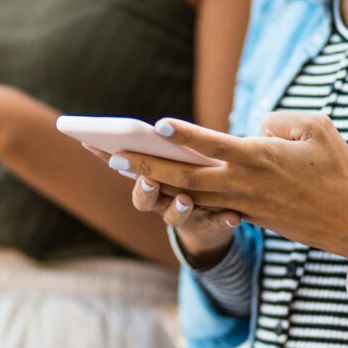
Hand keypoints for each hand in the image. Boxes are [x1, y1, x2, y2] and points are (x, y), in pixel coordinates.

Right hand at [83, 143, 239, 267]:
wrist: (211, 224)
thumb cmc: (188, 180)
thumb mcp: (174, 163)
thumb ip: (160, 148)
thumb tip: (155, 123)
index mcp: (151, 182)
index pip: (127, 171)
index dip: (114, 164)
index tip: (115, 156)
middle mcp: (163, 202)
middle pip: (147, 199)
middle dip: (146, 190)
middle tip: (149, 180)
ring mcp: (186, 216)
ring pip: (176, 216)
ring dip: (178, 208)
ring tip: (186, 200)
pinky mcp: (212, 224)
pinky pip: (217, 224)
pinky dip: (224, 220)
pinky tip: (234, 216)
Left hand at [105, 113, 347, 267]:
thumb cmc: (339, 170)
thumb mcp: (317, 128)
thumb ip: (279, 120)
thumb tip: (254, 129)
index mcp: (259, 158)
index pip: (212, 144)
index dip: (183, 135)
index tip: (154, 125)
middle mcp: (243, 184)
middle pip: (183, 176)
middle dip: (144, 166)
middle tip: (109, 155)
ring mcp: (242, 203)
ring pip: (187, 194)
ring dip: (152, 182)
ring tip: (119, 167)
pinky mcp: (247, 215)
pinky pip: (206, 204)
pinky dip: (179, 196)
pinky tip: (155, 186)